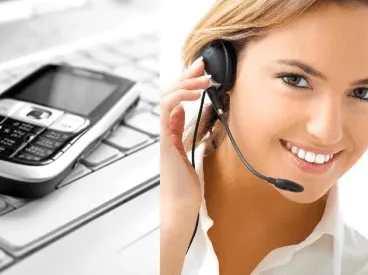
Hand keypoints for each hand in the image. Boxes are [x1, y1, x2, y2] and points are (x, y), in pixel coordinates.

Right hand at [159, 57, 213, 274]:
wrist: (179, 205)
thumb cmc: (185, 185)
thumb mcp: (195, 151)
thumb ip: (195, 133)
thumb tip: (204, 115)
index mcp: (171, 130)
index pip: (176, 98)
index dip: (187, 82)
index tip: (202, 70)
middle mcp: (165, 129)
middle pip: (169, 93)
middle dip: (185, 76)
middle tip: (201, 64)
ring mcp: (163, 134)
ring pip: (166, 97)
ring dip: (184, 84)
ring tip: (201, 78)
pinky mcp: (165, 140)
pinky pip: (167, 112)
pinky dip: (179, 98)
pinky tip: (193, 95)